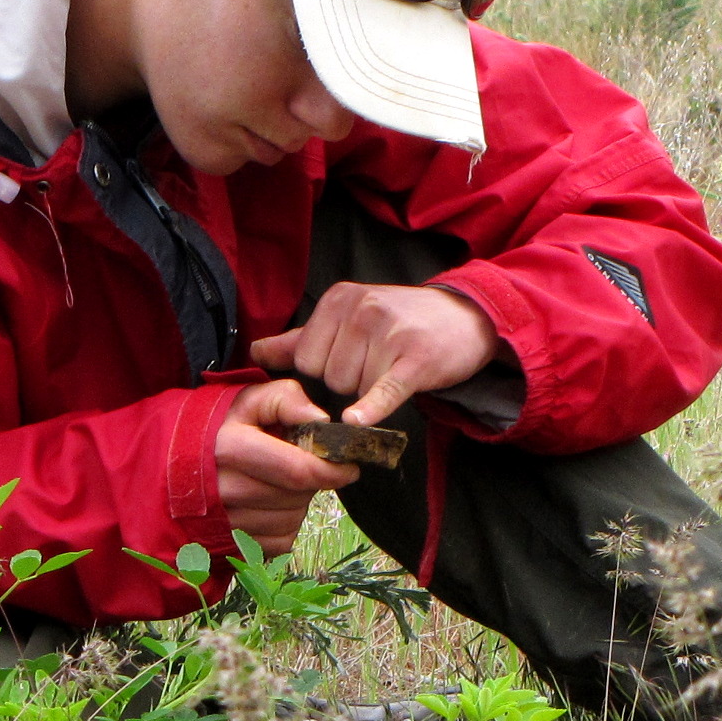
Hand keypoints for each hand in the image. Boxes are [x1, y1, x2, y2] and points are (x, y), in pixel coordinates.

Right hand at [213, 377, 359, 556]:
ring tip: (276, 482)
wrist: (162, 469)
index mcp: (231, 450)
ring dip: (298, 502)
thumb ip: (285, 399)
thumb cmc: (212, 428)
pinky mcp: (232, 546)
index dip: (331, 469)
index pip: (298, 470)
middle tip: (300, 463)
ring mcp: (227, 523)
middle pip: (298, 495)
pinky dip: (284, 523)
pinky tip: (267, 504)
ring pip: (293, 519)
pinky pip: (281, 540)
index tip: (348, 465)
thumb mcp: (244, 400)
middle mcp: (227, 491)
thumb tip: (322, 420)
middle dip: (312, 480)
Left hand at [248, 283, 500, 427]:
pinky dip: (370, 409)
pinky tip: (357, 421)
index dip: (326, 370)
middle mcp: (361, 310)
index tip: (355, 358)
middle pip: (329, 377)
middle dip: (350, 381)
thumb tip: (255, 351)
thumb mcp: (350, 317)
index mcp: (338, 299)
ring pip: (354, 389)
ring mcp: (389, 333)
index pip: (306, 359)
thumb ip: (302, 338)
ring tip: (396, 367)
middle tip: (380, 363)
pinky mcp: (415, 359)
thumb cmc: (402, 321)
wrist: (466, 317)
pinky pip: (382, 390)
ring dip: (372, 390)